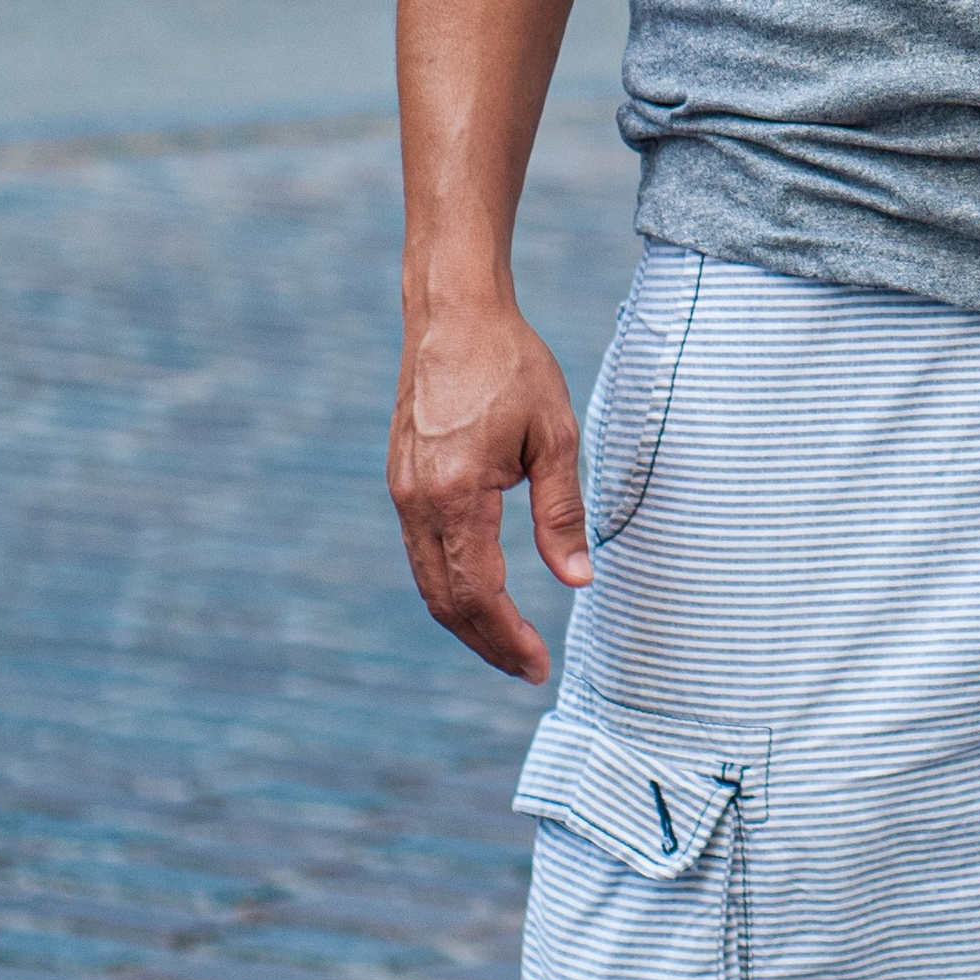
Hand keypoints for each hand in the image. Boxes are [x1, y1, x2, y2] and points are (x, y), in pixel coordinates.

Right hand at [388, 299, 589, 683]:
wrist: (454, 311)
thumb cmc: (511, 365)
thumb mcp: (555, 434)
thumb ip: (561, 513)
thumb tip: (578, 582)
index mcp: (457, 495)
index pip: (479, 594)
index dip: (509, 639)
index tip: (540, 666)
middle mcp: (418, 502)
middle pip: (446, 602)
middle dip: (487, 643)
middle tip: (528, 668)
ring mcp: (403, 492)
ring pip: (428, 582)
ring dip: (467, 619)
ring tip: (510, 642)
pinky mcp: (402, 480)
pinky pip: (422, 552)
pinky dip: (450, 584)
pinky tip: (483, 590)